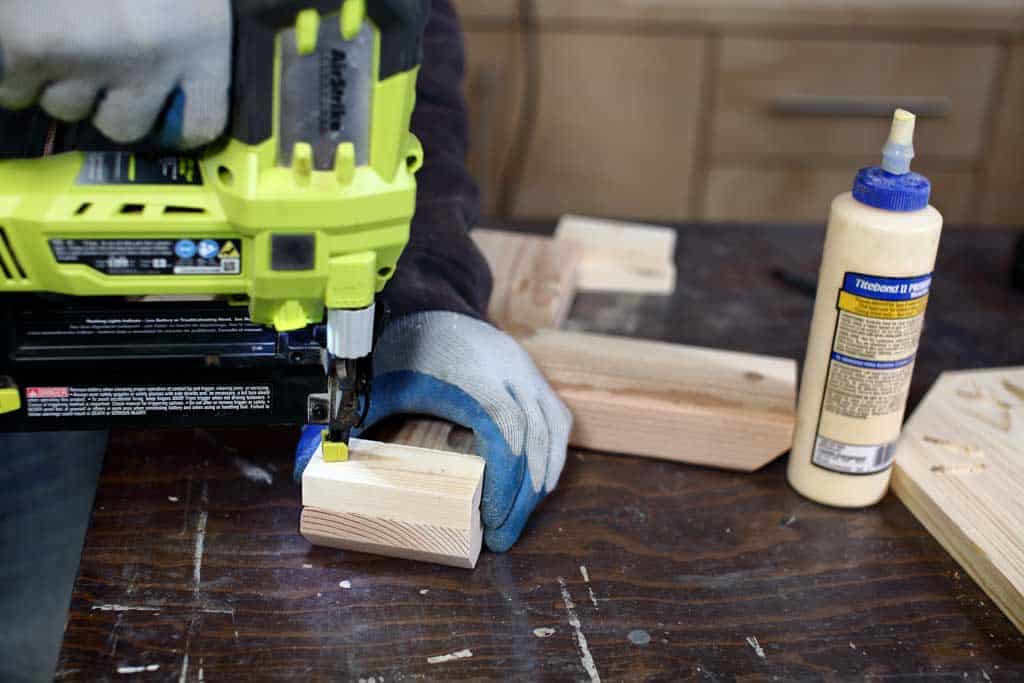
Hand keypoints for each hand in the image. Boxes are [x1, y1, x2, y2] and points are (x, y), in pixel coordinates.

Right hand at [0, 0, 230, 147]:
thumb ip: (182, 31)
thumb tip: (171, 91)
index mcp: (202, 38)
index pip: (202, 123)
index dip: (178, 121)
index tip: (164, 111)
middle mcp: (153, 58)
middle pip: (125, 125)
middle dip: (106, 97)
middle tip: (94, 53)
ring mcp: (90, 57)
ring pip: (67, 107)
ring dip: (57, 78)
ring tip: (59, 28)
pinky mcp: (31, 47)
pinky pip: (15, 90)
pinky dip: (13, 70)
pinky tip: (25, 32)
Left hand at [295, 311, 571, 551]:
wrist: (425, 300)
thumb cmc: (399, 345)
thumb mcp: (374, 384)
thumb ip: (347, 424)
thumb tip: (304, 468)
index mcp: (472, 377)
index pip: (506, 435)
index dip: (506, 483)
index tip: (491, 523)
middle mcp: (507, 372)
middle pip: (534, 442)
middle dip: (522, 497)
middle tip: (501, 537)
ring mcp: (525, 371)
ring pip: (551, 432)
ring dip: (539, 480)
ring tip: (516, 518)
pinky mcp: (532, 374)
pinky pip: (556, 419)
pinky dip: (551, 455)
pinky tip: (539, 484)